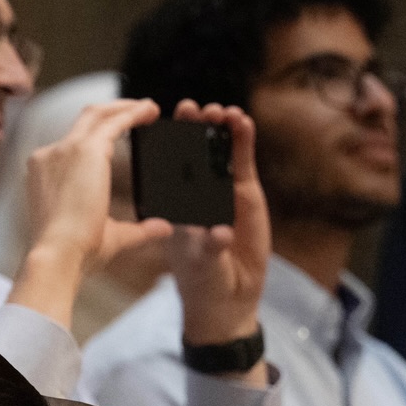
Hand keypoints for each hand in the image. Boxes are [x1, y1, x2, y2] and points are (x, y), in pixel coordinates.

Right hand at [12, 97, 171, 326]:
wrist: (59, 255)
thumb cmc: (76, 253)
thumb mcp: (111, 236)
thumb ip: (137, 229)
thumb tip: (162, 227)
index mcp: (46, 173)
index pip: (74, 142)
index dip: (99, 133)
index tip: (119, 131)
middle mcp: (50, 155)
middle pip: (84, 119)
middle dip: (113, 110)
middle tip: (140, 109)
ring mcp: (65, 150)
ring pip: (97, 114)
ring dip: (125, 108)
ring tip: (149, 108)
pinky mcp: (85, 150)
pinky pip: (113, 122)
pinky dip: (133, 113)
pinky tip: (150, 112)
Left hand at [166, 100, 271, 347]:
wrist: (229, 297)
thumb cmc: (203, 280)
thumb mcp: (203, 263)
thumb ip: (212, 246)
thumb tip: (220, 232)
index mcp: (175, 203)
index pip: (169, 167)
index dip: (167, 144)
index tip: (160, 122)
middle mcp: (197, 192)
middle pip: (193, 152)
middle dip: (193, 129)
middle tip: (193, 108)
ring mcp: (221, 191)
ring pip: (218, 152)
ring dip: (218, 130)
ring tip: (221, 111)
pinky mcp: (246, 194)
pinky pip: (242, 162)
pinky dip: (242, 142)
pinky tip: (243, 122)